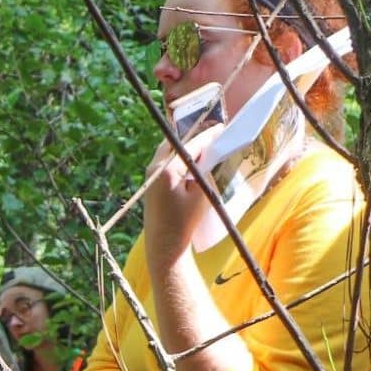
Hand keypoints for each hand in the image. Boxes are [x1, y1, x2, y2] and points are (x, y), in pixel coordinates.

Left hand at [143, 124, 224, 260]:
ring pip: (168, 150)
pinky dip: (178, 155)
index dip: (207, 135)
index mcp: (168, 170)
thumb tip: (207, 152)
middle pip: (175, 142)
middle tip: (211, 132)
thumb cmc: (185, 222)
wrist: (164, 244)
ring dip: (185, 145)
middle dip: (193, 136)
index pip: (191, 145)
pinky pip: (165, 160)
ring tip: (204, 143)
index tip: (220, 127)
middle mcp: (155, 168)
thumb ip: (204, 170)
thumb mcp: (201, 194)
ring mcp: (150, 174)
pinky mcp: (151, 182)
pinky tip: (191, 158)